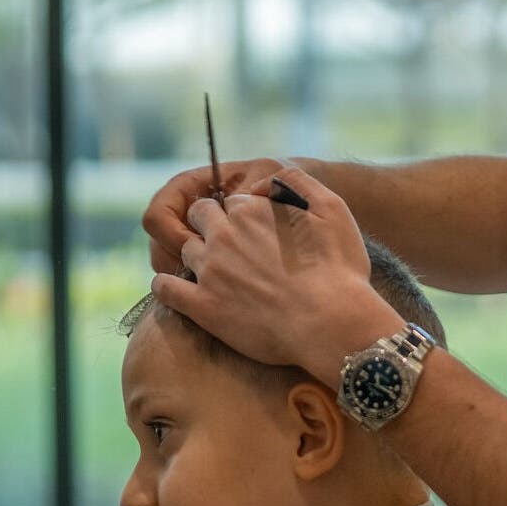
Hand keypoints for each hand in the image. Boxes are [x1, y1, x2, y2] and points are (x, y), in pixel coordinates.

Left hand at [150, 164, 400, 378]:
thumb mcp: (333, 209)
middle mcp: (224, 235)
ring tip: (214, 272)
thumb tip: (265, 183)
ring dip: (195, 255)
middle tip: (232, 248)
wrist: (332, 324)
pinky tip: (178, 290)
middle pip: (200, 217)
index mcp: (252, 210)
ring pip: (183, 250)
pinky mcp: (202, 306)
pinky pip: (166, 288)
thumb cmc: (340, 270)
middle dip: (211, 225)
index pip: (233, 201)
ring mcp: (210, 270)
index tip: (256, 232)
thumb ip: (297, 181)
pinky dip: (167, 285)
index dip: (244, 215)